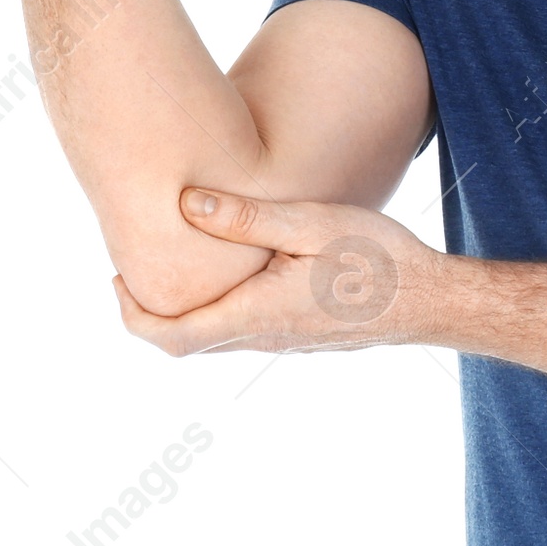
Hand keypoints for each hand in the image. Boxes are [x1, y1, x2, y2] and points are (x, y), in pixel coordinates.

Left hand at [114, 188, 440, 356]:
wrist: (430, 301)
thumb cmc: (377, 258)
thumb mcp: (311, 222)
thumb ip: (246, 217)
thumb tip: (184, 203)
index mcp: (256, 314)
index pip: (171, 337)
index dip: (132, 315)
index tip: (116, 281)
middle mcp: (263, 338)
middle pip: (186, 342)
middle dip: (151, 311)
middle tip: (134, 268)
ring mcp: (284, 342)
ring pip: (216, 337)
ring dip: (187, 310)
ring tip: (180, 260)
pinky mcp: (302, 336)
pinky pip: (244, 331)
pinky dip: (220, 308)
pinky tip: (236, 270)